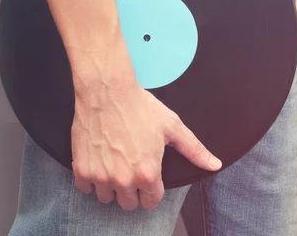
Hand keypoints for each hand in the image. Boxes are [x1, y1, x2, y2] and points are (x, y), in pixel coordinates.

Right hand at [70, 77, 221, 210]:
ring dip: (111, 186)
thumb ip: (194, 150)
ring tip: (115, 164)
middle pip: (129, 204)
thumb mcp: (173, 126)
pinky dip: (91, 180)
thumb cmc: (140, 107)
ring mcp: (101, 176)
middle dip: (132, 190)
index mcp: (148, 173)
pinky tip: (99, 162)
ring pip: (107, 198)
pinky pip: (86, 189)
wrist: (107, 91)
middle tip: (130, 168)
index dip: (152, 189)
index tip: (148, 175)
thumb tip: (215, 165)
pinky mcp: (82, 169)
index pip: (151, 201)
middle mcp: (124, 180)